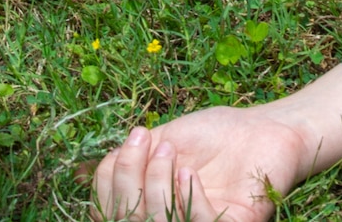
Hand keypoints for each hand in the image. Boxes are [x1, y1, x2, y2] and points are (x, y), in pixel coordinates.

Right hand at [94, 107, 311, 221]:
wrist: (262, 128)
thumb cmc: (211, 135)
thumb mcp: (160, 142)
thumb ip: (123, 159)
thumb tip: (78, 173)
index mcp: (149, 208)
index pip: (108, 212)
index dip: (108, 183)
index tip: (132, 139)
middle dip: (128, 179)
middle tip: (145, 141)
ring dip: (155, 185)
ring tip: (169, 151)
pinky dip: (186, 198)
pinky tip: (188, 172)